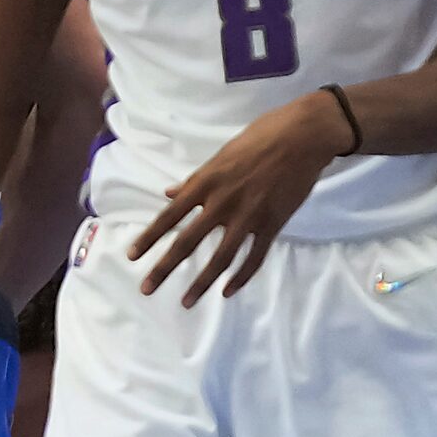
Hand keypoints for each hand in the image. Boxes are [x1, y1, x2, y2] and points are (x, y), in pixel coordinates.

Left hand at [128, 93, 345, 306]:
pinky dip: (241, 277)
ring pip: (220, 257)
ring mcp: (248, 215)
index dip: (149, 237)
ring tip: (186, 301)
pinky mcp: (273, 223)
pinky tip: (227, 291)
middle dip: (164, 268)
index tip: (132, 256)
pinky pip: (254, 257)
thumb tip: (170, 193)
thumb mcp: (222, 154)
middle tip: (146, 289)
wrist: (304, 134)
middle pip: (187, 242)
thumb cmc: (262, 137)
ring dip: (202, 283)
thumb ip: (196, 179)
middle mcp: (222, 202)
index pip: (169, 216)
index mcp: (206, 182)